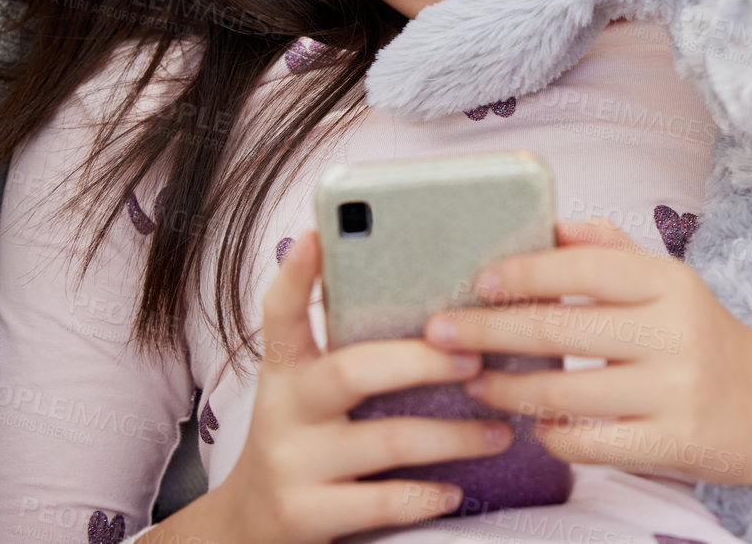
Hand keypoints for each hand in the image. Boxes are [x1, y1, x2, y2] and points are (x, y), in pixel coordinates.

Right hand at [207, 227, 514, 543]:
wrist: (253, 523)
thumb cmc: (305, 438)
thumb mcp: (309, 388)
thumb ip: (354, 348)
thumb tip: (434, 308)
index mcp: (286, 368)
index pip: (282, 312)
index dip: (296, 274)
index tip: (318, 236)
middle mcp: (284, 410)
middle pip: (353, 372)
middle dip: (422, 361)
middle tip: (475, 354)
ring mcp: (294, 463)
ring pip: (386, 439)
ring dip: (453, 434)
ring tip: (498, 430)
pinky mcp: (307, 514)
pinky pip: (380, 502)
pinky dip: (424, 495)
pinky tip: (455, 490)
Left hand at [422, 217, 751, 485]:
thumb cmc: (703, 338)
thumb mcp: (670, 283)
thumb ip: (612, 250)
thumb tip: (554, 222)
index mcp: (669, 282)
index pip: (585, 265)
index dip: (526, 270)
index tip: (478, 280)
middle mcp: (674, 331)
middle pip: (561, 326)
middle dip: (488, 330)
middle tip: (439, 333)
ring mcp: (674, 389)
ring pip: (565, 392)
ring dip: (508, 388)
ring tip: (475, 381)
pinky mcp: (672, 442)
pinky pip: (590, 443)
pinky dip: (552, 434)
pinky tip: (534, 425)